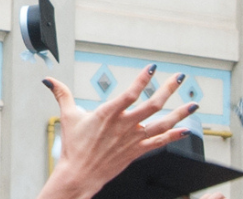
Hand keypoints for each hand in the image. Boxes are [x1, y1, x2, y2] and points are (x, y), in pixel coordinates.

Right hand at [39, 66, 197, 198]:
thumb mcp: (68, 116)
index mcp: (109, 114)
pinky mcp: (136, 152)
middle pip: (153, 106)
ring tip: (193, 104)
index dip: (143, 79)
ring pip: (161, 125)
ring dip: (179, 113)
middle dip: (169, 90)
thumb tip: (49, 80)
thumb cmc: (74, 147)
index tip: (153, 67)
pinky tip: (185, 129)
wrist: (80, 175)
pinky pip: (159, 143)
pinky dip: (174, 136)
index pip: (131, 93)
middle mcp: (125, 126)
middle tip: (179, 77)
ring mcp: (133, 140)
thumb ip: (62, 94)